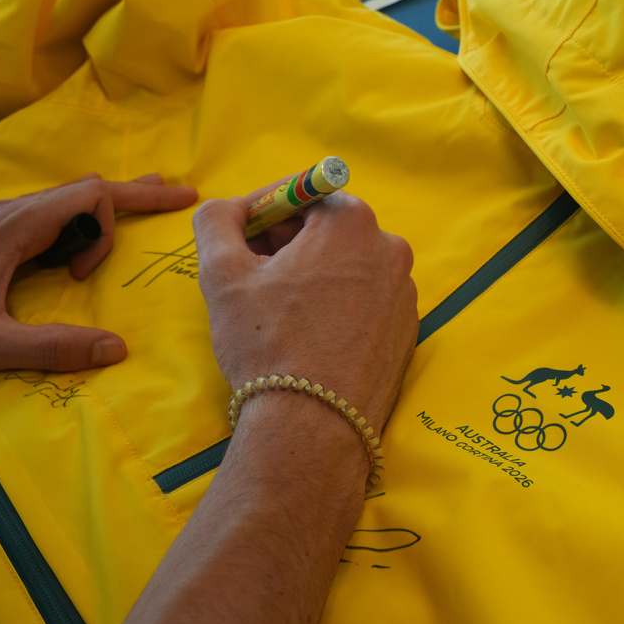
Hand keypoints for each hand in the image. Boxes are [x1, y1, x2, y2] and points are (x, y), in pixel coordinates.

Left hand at [0, 174, 196, 380]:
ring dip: (107, 206)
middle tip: (179, 194)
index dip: (108, 230)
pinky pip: (47, 214)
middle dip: (136, 194)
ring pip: (65, 199)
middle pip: (85, 189)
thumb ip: (51, 347)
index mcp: (16, 228)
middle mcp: (9, 214)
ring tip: (146, 201)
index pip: (90, 196)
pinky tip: (80, 239)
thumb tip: (118, 348)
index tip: (84, 278)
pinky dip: (79, 220)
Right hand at [192, 190, 417, 435]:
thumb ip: (216, 221)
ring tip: (280, 315)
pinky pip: (365, 303)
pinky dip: (338, 308)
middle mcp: (389, 249)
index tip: (239, 241)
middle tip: (253, 278)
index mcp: (351, 222)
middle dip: (287, 246)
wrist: (314, 428)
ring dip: (312, 278)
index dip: (262, 214)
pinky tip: (311, 338)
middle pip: (328, 231)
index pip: (300, 196)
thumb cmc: (267, 345)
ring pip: (347, 268)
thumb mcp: (223, 274)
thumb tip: (225, 209)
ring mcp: (405, 293)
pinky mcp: (407, 331)